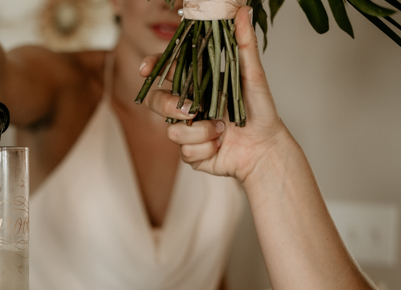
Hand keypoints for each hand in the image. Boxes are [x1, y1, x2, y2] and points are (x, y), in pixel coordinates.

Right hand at [139, 7, 293, 184]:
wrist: (265, 149)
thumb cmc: (260, 112)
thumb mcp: (253, 74)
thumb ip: (244, 44)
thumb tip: (241, 12)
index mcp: (197, 86)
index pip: (165, 73)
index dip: (152, 68)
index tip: (146, 69)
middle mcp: (187, 107)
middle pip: (156, 102)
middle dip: (169, 106)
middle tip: (192, 110)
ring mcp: (187, 131)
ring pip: (172, 132)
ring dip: (201, 132)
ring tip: (222, 130)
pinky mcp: (190, 153)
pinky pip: (185, 152)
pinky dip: (207, 149)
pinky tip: (220, 146)